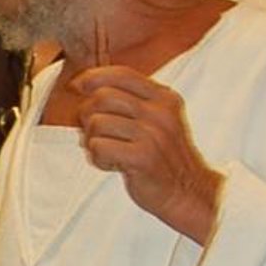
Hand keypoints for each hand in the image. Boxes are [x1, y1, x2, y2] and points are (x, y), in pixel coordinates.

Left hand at [74, 68, 221, 239]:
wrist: (188, 191)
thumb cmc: (163, 156)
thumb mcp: (156, 119)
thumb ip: (130, 101)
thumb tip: (84, 85)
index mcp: (164, 98)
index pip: (122, 74)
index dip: (94, 77)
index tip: (77, 86)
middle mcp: (159, 112)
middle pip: (103, 97)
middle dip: (88, 114)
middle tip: (95, 133)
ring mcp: (152, 134)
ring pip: (97, 123)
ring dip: (92, 141)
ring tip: (108, 152)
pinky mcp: (142, 157)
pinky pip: (99, 147)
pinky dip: (98, 158)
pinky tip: (112, 165)